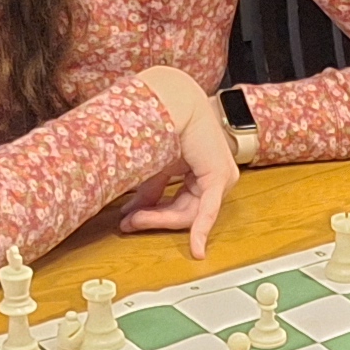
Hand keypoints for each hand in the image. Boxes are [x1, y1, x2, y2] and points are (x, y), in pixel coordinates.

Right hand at [122, 67, 238, 257]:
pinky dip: (200, 230)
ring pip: (189, 213)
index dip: (152, 213)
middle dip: (153, 218)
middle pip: (183, 210)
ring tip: (134, 220)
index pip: (177, 201)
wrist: (172, 99)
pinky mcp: (220, 177)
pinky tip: (196, 249)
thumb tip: (134, 211)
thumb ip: (150, 188)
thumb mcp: (155, 164)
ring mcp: (221, 177)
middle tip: (128, 223)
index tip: (128, 219)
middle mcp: (215, 175)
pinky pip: (208, 211)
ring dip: (159, 218)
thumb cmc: (164, 122)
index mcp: (201, 169)